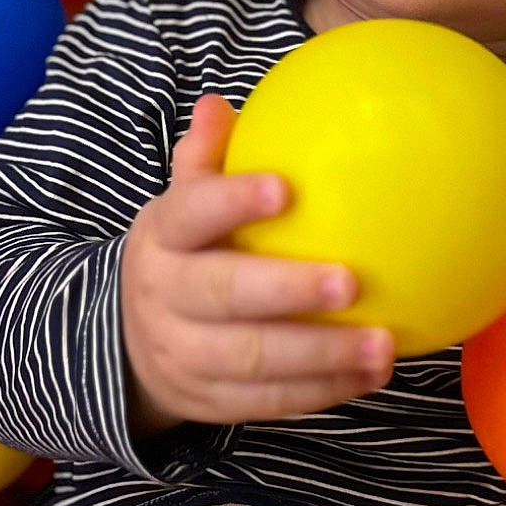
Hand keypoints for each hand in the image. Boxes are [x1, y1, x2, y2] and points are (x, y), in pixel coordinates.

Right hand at [120, 94, 395, 432]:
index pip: (191, 213)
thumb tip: (217, 104)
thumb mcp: (179, 206)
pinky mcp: (209, 401)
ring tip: (382, 345)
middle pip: (223, 295)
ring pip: (253, 360)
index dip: (233, 201)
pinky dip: (322, 391)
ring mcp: (185, 355)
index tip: (286, 189)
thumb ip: (204, 159)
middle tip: (350, 282)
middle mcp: (165, 297)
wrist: (123, 346)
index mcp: (162, 237)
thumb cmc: (182, 255)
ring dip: (321, 354)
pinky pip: (268, 400)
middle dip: (287, 291)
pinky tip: (371, 375)